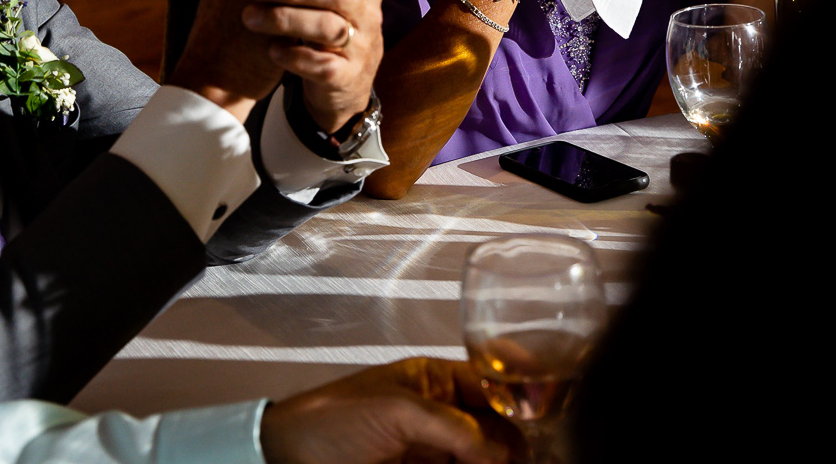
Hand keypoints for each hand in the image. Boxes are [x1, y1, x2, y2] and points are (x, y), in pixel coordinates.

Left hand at [245, 0, 388, 131]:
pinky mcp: (345, 76)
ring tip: (250, 15)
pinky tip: (272, 50)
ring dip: (285, 19)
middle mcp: (368, 9)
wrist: (336, 76)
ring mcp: (359, 44)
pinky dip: (294, 58)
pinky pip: (323, 67)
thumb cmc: (321, 13)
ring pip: (329, 29)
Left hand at [260, 359, 516, 463]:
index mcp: (435, 381)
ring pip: (484, 457)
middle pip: (496, 428)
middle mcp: (441, 415)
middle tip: (534, 455)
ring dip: (501, 459)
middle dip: (516, 442)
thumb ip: (453, 427)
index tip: (547, 409)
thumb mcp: (397, 412)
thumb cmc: (331, 420)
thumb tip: (498, 452)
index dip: (520, 393)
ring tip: (519, 462)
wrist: (288, 458)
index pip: (491, 383)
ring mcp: (434, 451)